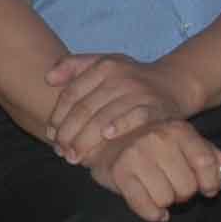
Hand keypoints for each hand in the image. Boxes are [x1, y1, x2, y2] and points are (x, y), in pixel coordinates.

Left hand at [44, 53, 192, 160]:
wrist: (173, 84)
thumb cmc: (130, 80)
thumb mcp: (103, 65)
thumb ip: (73, 66)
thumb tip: (47, 78)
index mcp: (103, 66)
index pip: (72, 93)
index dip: (58, 116)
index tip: (51, 134)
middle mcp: (120, 77)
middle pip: (85, 108)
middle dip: (68, 133)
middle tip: (60, 152)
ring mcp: (139, 91)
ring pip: (104, 116)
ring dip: (86, 138)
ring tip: (75, 156)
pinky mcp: (156, 107)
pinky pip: (135, 117)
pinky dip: (120, 126)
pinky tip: (106, 137)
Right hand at [82, 119, 220, 221]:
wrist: (106, 141)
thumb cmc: (150, 145)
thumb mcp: (182, 143)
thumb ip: (208, 153)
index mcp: (177, 130)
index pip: (206, 163)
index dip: (210, 182)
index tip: (208, 189)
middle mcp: (158, 139)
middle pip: (187, 187)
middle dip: (182, 193)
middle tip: (172, 185)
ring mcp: (137, 155)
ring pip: (167, 199)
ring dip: (164, 201)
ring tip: (156, 189)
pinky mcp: (119, 173)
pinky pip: (146, 206)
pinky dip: (152, 212)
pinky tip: (150, 205)